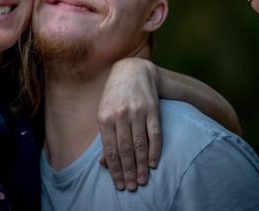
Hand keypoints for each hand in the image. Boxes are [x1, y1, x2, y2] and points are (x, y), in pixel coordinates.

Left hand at [97, 58, 160, 191]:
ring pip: (140, 144)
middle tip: (132, 187)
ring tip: (143, 180)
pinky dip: (155, 150)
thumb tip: (104, 164)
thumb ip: (105, 137)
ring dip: (142, 165)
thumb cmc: (115, 94)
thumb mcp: (104, 112)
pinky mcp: (152, 109)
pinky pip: (154, 134)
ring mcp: (137, 111)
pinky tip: (154, 163)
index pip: (110, 149)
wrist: (132, 70)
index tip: (120, 184)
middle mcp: (120, 114)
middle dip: (129, 171)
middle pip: (125, 149)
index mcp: (104, 116)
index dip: (115, 169)